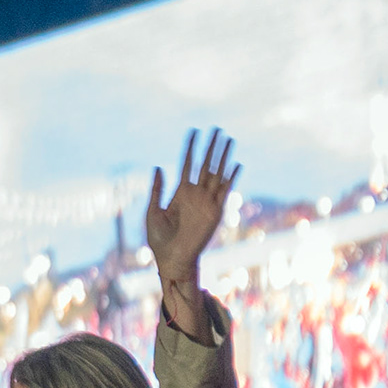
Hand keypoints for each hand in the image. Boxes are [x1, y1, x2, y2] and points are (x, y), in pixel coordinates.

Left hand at [145, 128, 239, 290]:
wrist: (172, 259)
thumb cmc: (159, 240)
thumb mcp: (152, 211)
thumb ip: (157, 190)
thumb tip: (158, 167)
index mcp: (180, 192)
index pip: (187, 164)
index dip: (190, 147)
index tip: (194, 131)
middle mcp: (195, 194)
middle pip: (205, 164)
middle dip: (210, 147)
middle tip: (216, 129)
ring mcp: (206, 202)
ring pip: (217, 173)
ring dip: (223, 157)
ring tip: (228, 139)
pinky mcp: (215, 212)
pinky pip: (224, 191)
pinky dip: (230, 178)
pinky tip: (235, 164)